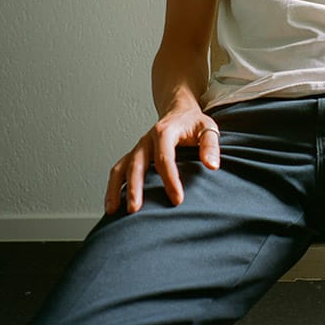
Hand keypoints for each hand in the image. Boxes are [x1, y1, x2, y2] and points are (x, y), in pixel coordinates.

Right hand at [104, 108, 219, 214]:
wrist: (179, 112)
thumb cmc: (194, 123)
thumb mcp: (208, 128)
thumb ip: (210, 146)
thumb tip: (212, 166)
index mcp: (164, 132)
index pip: (164, 158)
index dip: (170, 179)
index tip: (177, 200)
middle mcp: (146, 140)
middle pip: (136, 164)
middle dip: (134, 187)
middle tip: (135, 210)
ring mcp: (138, 148)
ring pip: (121, 168)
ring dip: (116, 189)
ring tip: (112, 212)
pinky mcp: (134, 156)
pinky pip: (118, 171)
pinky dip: (113, 188)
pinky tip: (112, 207)